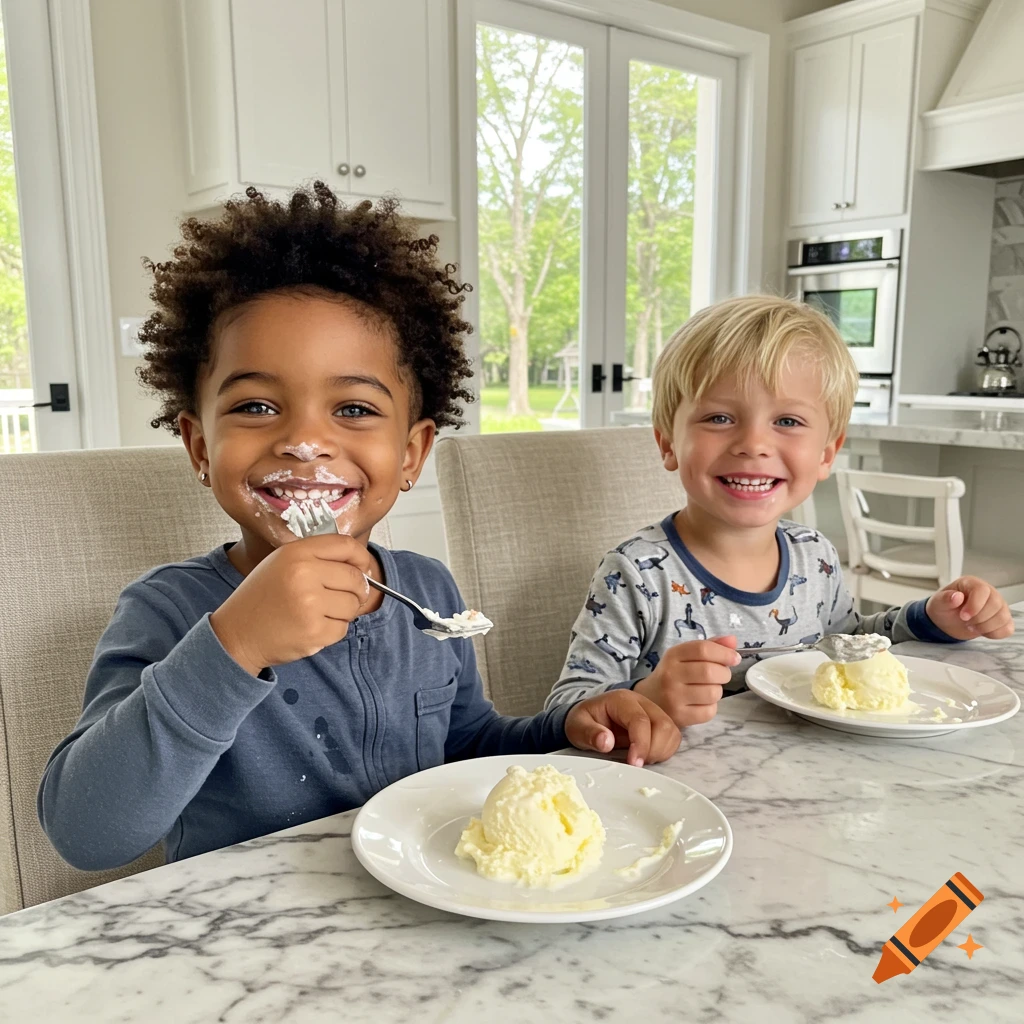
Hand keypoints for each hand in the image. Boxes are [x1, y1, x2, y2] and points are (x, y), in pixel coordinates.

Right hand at [210, 535, 375, 673]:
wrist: (236, 633)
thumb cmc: (262, 597)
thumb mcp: (283, 563)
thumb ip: (318, 557)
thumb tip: (362, 565)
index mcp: (296, 552)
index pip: (346, 545)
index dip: (361, 558)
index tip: (363, 568)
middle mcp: (303, 574)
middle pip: (356, 578)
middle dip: (356, 590)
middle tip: (339, 597)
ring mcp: (310, 604)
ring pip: (353, 605)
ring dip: (343, 612)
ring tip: (318, 613)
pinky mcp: (314, 632)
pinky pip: (343, 628)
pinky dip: (332, 631)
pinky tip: (311, 627)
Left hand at [565, 689, 680, 766]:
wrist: (589, 717)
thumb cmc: (584, 721)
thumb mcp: (576, 726)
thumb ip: (589, 733)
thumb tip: (606, 742)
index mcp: (622, 700)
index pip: (640, 720)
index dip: (641, 743)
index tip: (634, 763)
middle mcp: (642, 702)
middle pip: (662, 724)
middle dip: (653, 749)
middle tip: (636, 764)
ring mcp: (653, 712)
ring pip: (671, 731)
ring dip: (661, 751)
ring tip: (641, 761)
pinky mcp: (659, 723)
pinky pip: (672, 738)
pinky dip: (665, 751)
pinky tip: (648, 758)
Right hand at [632, 637, 739, 727]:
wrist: (648, 700)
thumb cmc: (672, 675)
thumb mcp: (684, 656)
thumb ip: (709, 646)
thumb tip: (733, 641)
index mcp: (673, 655)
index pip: (702, 649)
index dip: (724, 653)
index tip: (734, 658)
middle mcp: (670, 675)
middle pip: (710, 671)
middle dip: (724, 673)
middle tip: (722, 676)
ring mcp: (673, 697)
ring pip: (713, 693)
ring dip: (718, 691)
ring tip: (709, 690)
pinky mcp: (679, 717)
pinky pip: (709, 711)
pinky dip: (711, 707)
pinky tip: (702, 703)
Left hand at [925, 577, 1013, 640]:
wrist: (947, 620)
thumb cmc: (944, 608)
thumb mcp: (938, 603)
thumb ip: (945, 599)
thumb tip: (956, 596)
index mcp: (972, 584)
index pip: (982, 590)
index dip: (974, 605)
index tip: (963, 616)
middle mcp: (989, 593)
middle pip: (995, 604)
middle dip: (979, 618)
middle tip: (966, 622)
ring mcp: (999, 606)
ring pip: (1003, 617)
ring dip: (986, 627)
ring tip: (972, 627)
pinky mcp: (1003, 620)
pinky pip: (1007, 629)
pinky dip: (994, 634)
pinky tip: (982, 631)